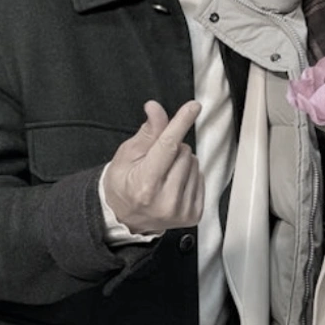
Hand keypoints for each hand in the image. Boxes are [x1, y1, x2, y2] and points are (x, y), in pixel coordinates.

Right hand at [102, 100, 203, 233]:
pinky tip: (174, 185)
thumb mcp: (127, 155)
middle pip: (184, 152)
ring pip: (195, 163)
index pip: (167, 146)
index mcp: (145, 184)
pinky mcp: (193, 214)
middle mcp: (165, 200)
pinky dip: (189, 176)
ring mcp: (181, 210)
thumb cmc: (123, 185)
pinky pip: (201, 178)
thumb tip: (156, 109)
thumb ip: (148, 132)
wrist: (124, 217)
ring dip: (182, 162)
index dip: (181, 123)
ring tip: (164, 175)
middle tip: (156, 161)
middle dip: (173, 149)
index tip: (193, 107)